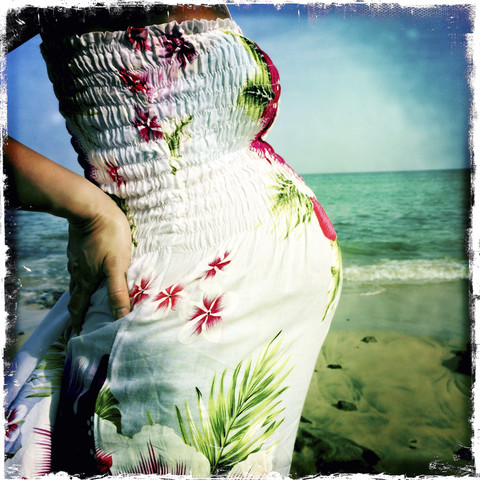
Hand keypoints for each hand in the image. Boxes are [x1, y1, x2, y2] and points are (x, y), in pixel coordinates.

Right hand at [67, 200, 131, 333]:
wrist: (90, 206)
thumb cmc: (108, 235)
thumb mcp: (117, 265)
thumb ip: (118, 291)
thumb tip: (120, 316)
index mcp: (86, 279)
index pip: (79, 306)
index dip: (77, 321)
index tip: (75, 334)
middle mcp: (77, 271)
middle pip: (75, 295)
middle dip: (78, 309)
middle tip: (81, 320)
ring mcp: (75, 257)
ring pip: (77, 279)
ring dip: (80, 292)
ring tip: (87, 298)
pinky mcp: (78, 245)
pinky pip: (79, 265)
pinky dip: (83, 274)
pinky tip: (90, 270)